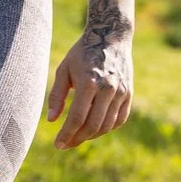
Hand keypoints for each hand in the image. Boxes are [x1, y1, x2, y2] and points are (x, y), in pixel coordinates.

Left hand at [44, 31, 131, 148]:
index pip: (77, 117)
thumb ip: (56, 95)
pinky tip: (94, 129)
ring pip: (107, 125)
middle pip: (92, 125)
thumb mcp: (64, 69)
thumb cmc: (82, 53)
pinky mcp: (129, 93)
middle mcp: (107, 88)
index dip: (66, 134)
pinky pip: (119, 119)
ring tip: (78, 137)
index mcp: (89, 82)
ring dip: (91, 136)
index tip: (58, 144)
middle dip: (77, 139)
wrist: (111, 37)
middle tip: (66, 145)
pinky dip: (107, 128)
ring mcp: (121, 92)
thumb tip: (51, 120)